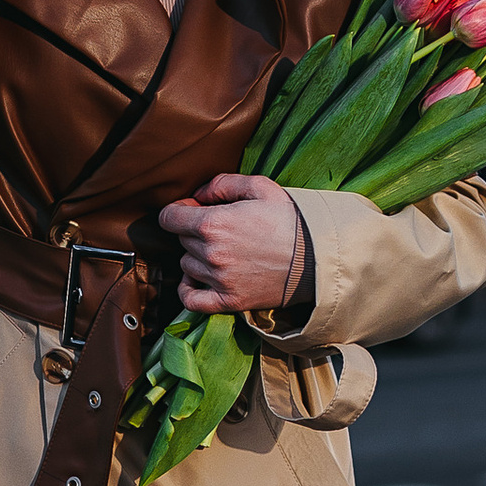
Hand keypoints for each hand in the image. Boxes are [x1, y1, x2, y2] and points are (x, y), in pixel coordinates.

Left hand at [160, 174, 306, 318]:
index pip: (169, 218)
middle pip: (181, 241)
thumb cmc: (290, 220)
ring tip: (224, 251)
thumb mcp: (260, 187)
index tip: (192, 212)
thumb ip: (222, 184)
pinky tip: (198, 279)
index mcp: (214, 223)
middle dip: (194, 232)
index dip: (179, 211)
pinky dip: (188, 289)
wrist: (317, 257)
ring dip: (198, 257)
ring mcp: (219, 280)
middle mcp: (211, 253)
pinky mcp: (229, 301)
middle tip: (222, 230)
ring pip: (187, 265)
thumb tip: (196, 195)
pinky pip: (191, 300)